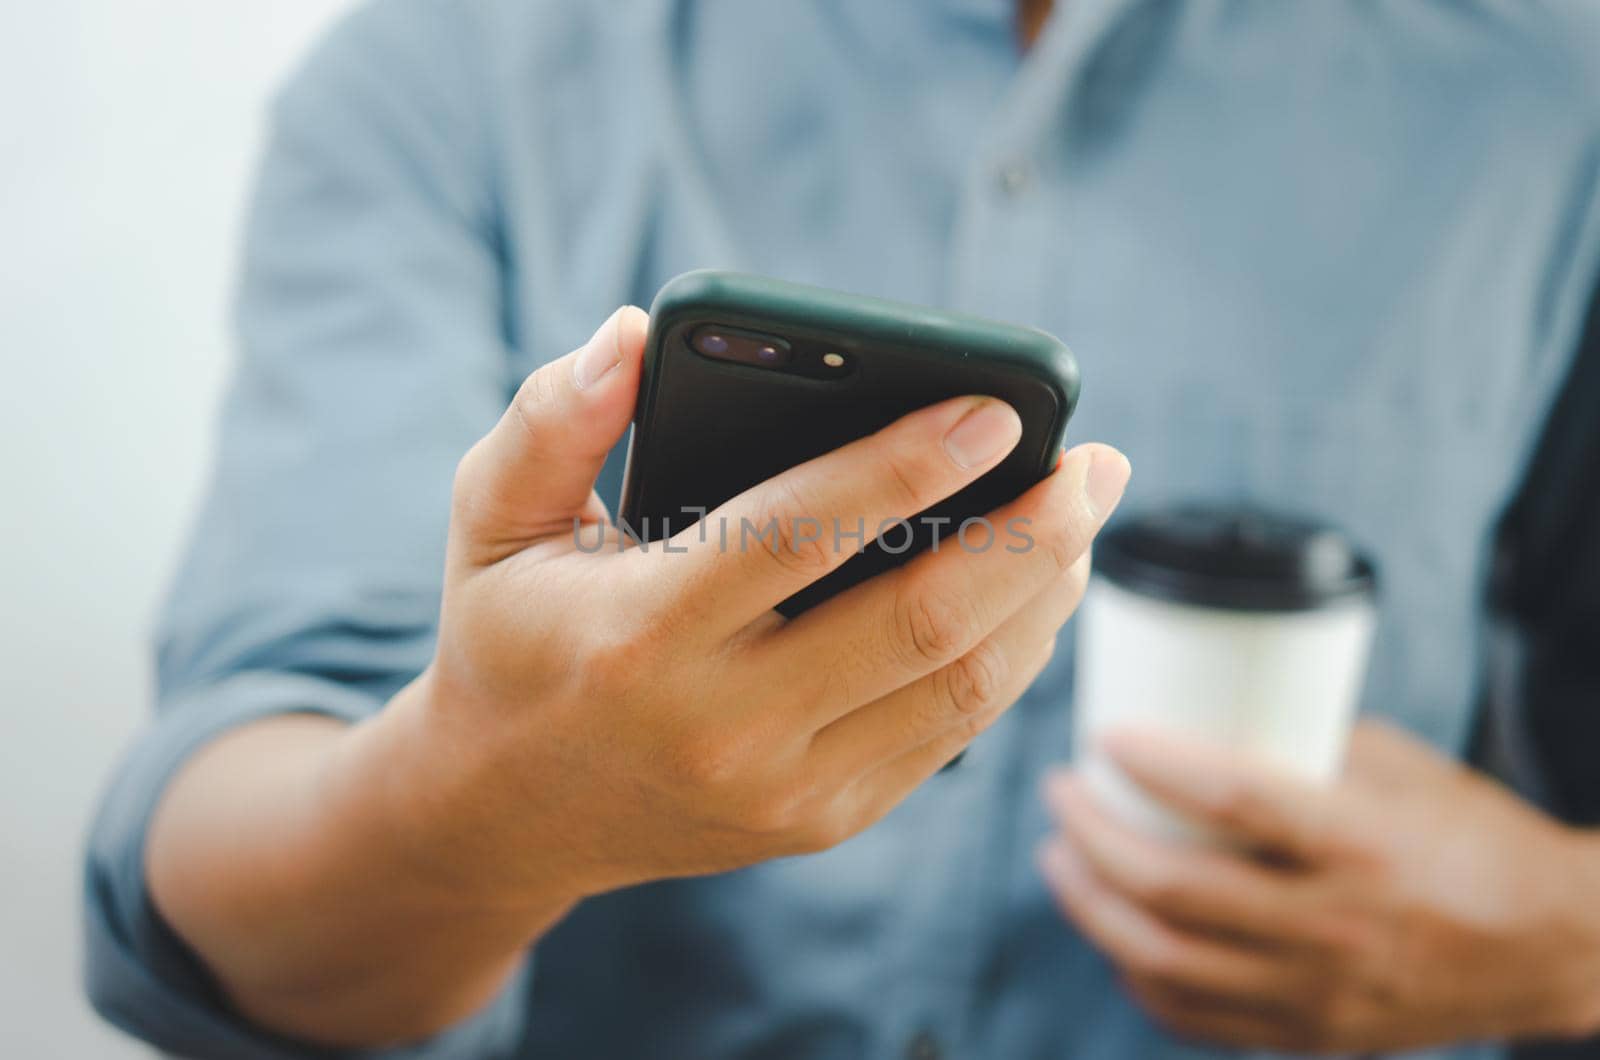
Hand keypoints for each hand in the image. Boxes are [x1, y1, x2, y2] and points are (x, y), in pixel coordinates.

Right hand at [388, 306, 1129, 906]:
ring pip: (961, 689)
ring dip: (1043, 597)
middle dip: (1029, 533)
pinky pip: (949, 735)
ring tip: (1082, 518)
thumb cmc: (513, 638)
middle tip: (1094, 462)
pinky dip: (1010, 658)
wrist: (513, 812)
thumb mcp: (491, 520)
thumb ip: (550, 420)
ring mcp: (784, 788)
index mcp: (640, 635)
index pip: (800, 534)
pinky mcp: (824, 821)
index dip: (908, 464)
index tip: (996, 405)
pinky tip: (1034, 592)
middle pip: (922, 623)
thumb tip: (627, 331)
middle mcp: (723, 725)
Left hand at [1038, 720, 1599, 1051]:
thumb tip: (1198, 705)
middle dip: (1093, 835)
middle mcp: (1336, 927)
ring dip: (1090, 905)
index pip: (1235, 799)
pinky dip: (1136, 971)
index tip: (1104, 733)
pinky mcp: (1308, 1035)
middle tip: (1061, 791)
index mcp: (1365, 844)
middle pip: (1175, 888)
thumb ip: (1303, 743)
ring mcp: (1317, 994)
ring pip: (1164, 960)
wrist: (1554, 948)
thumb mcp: (1400, 769)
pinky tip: (1111, 928)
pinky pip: (1192, 1015)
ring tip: (1060, 856)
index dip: (1154, 763)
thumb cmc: (1471, 836)